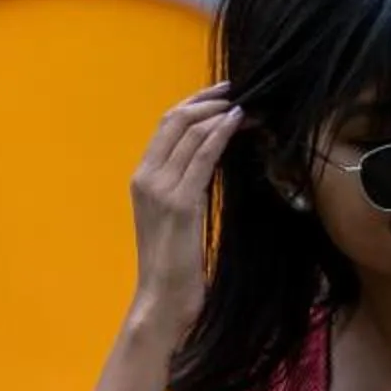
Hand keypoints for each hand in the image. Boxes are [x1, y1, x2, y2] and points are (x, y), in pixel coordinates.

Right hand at [129, 83, 242, 339]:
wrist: (162, 299)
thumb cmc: (173, 265)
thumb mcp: (178, 217)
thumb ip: (187, 186)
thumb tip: (211, 158)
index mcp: (141, 178)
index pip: (166, 124)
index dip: (195, 102)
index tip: (223, 94)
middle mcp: (146, 177)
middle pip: (176, 119)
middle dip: (209, 99)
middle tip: (239, 91)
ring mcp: (160, 189)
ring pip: (190, 132)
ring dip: (222, 113)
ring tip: (249, 107)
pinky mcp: (180, 203)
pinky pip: (203, 155)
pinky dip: (221, 133)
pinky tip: (239, 122)